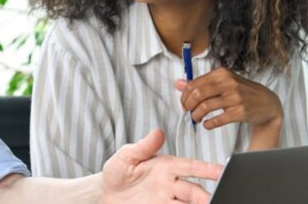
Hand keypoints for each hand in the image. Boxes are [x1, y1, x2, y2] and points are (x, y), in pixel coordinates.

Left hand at [102, 129, 222, 203]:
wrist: (106, 193)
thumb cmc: (118, 171)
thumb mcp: (126, 156)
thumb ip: (142, 147)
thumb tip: (158, 132)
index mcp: (166, 166)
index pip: (190, 166)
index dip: (207, 168)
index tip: (222, 171)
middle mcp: (171, 184)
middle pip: (194, 191)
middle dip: (204, 196)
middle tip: (211, 199)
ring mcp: (167, 201)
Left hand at [176, 67, 282, 146]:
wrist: (267, 103)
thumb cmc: (241, 91)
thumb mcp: (222, 82)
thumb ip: (200, 83)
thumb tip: (178, 83)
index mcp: (221, 73)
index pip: (193, 84)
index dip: (184, 96)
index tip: (184, 103)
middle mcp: (228, 83)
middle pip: (197, 94)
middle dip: (188, 105)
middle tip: (188, 112)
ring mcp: (235, 97)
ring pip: (205, 107)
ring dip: (196, 115)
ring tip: (197, 118)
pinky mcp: (240, 112)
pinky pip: (217, 119)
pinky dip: (208, 124)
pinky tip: (207, 124)